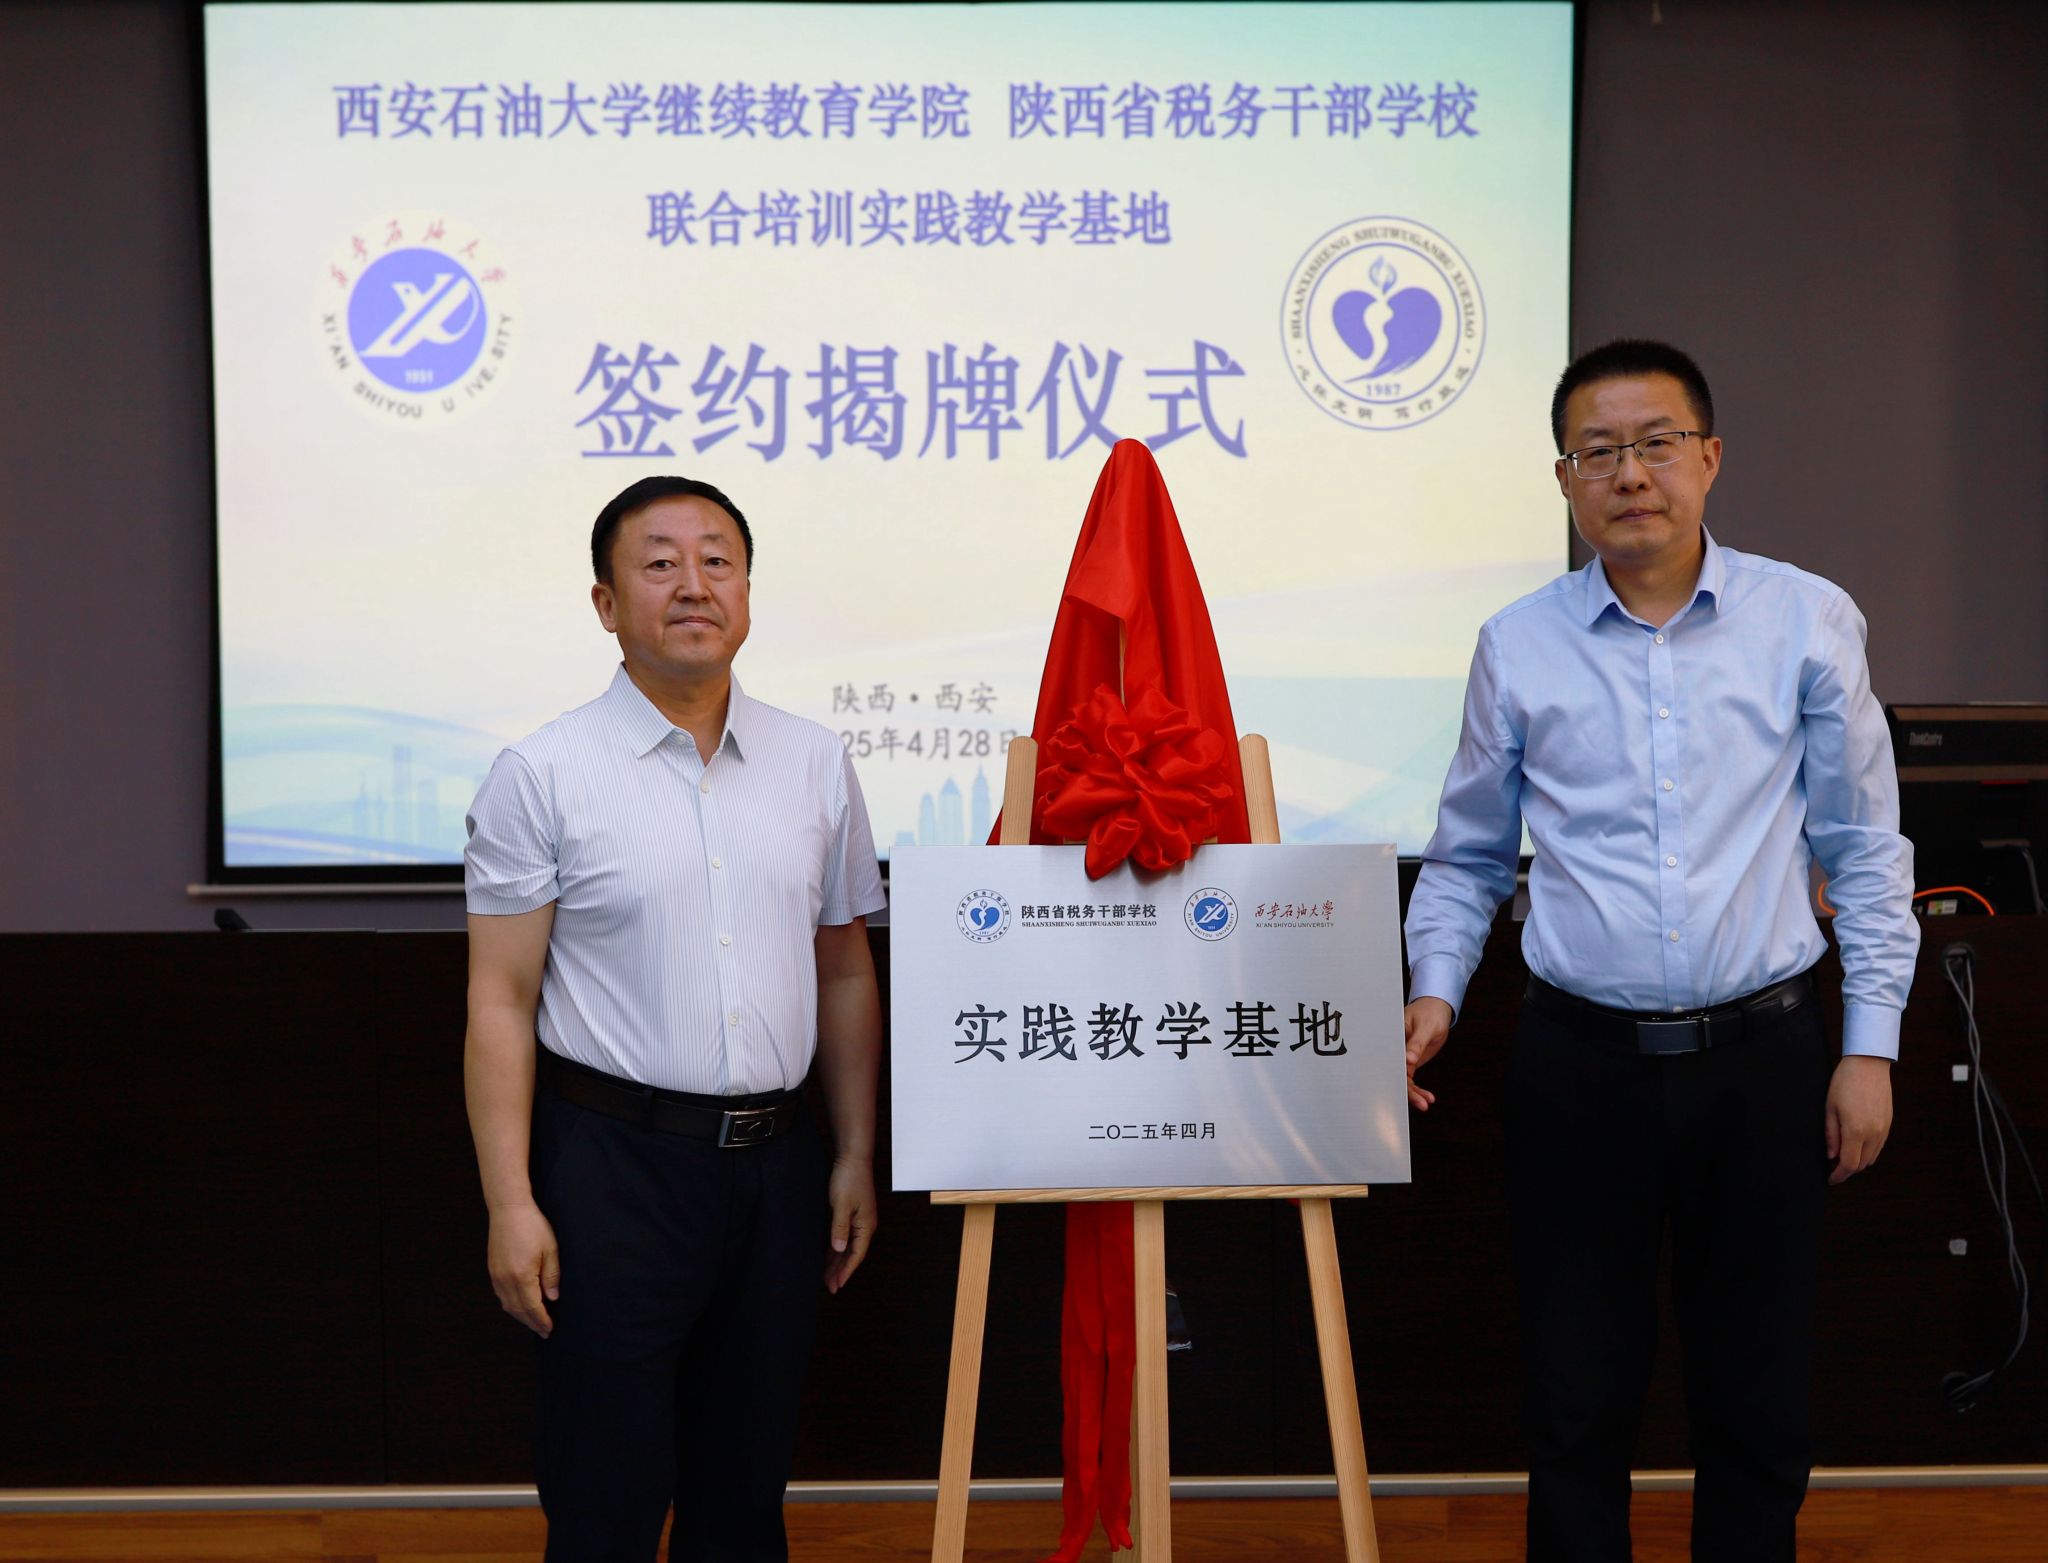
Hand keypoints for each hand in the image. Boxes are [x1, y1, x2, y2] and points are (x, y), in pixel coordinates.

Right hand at [486, 1200, 560, 1336]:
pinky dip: (512, 1305)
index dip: (541, 1320)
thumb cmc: (533, 1226)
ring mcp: (497, 1276)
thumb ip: (551, 1275)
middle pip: (519, 1310)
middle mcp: (505, 1280)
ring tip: (534, 1322)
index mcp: (522, 1276)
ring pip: (508, 1305)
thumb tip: (552, 1298)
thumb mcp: (550, 1249)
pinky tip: (520, 1305)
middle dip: (532, 1323)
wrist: (508, 1209)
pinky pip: (501, 1295)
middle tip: (544, 1332)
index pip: (533, 1307)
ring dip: (521, 1316)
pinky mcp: (493, 1270)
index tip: (549, 1329)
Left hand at [824, 1154, 877, 1293]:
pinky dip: (836, 1247)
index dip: (845, 1272)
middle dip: (841, 1270)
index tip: (835, 1286)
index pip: (856, 1255)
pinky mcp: (851, 1212)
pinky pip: (844, 1236)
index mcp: (866, 1226)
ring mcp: (859, 1219)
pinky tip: (828, 1254)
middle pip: (852, 1254)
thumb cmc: (848, 1179)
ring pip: (847, 1246)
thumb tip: (839, 1250)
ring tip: (826, 1275)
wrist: (852, 1157)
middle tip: (829, 1287)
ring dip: (838, 1261)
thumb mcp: (841, 1206)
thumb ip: (839, 1229)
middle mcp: (865, 1225)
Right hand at [1403, 997, 1453, 1111]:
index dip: (1394, 1075)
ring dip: (1414, 1094)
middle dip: (1407, 1091)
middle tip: (1419, 1103)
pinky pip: (1411, 1080)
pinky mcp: (1410, 1063)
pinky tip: (1429, 1098)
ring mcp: (1402, 1058)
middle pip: (1396, 1073)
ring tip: (1426, 1103)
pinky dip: (1419, 1090)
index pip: (1389, 1059)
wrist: (1436, 1010)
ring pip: (1404, 1080)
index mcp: (1392, 1038)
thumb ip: (1417, 1043)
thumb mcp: (1426, 1027)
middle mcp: (1394, 1050)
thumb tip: (1409, 1060)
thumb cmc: (1429, 1013)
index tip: (1402, 1089)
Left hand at [1825, 1055, 1892, 1184]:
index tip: (1830, 1179)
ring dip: (1858, 1161)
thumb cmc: (1844, 1083)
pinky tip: (1855, 1144)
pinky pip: (1878, 1146)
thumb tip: (1831, 1156)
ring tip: (1842, 1156)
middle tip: (1832, 1167)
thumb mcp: (1829, 1108)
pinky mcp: (1888, 1124)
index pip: (1849, 1164)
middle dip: (1846, 1169)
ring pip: (1871, 1157)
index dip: (1838, 1175)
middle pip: (1861, 1164)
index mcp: (1856, 1130)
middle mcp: (1874, 1133)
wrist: (1868, 1064)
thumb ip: (1831, 1135)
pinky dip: (1867, 1151)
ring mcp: (1884, 1129)